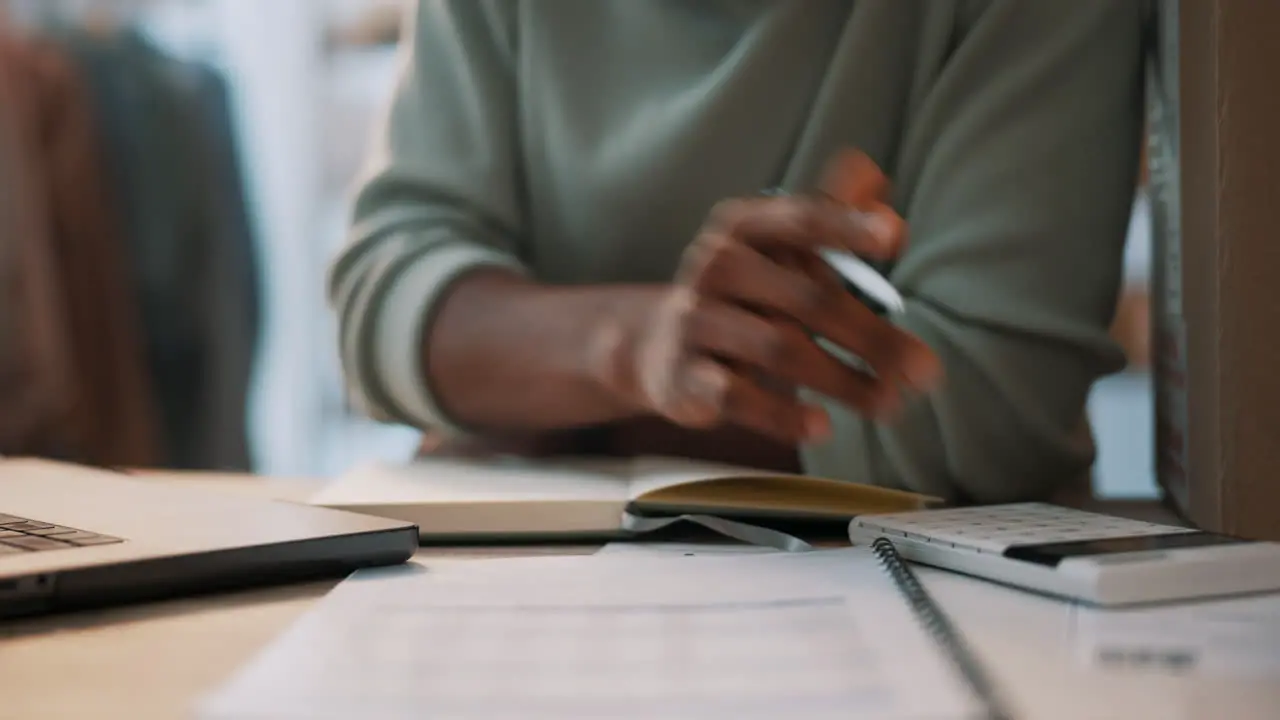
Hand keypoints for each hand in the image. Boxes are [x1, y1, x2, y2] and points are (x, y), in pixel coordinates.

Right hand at [593, 152, 941, 445]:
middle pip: (807, 299)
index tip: (894, 238)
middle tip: (925, 371)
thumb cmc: (744, 294)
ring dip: (843, 381)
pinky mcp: (683, 375)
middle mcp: (715, 266)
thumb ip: (829, 214)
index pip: (800, 220)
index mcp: (743, 227)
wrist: (657, 345)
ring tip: (888, 404)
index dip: (846, 226)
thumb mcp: (780, 250)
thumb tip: (880, 185)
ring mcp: (695, 321)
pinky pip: (737, 396)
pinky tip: (821, 426)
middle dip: (873, 338)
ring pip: (779, 349)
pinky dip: (782, 414)